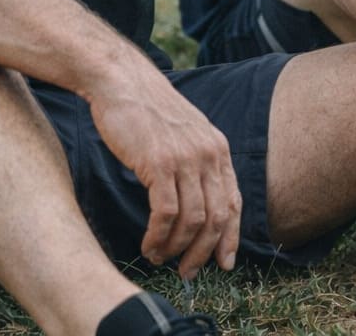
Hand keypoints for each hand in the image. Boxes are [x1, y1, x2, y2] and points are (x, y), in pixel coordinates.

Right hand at [88, 65, 241, 279]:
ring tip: (161, 259)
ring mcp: (186, 159)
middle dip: (203, 252)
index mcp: (218, 149)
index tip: (223, 263)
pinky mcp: (159, 164)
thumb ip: (198, 163)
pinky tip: (148, 245)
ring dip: (176, 248)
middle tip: (187, 272)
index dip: (230, 237)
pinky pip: (165, 214)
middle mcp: (209, 154)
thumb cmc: (148, 111)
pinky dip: (158, 237)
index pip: (234, 203)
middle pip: (217, 217)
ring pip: (192, 220)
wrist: (122, 82)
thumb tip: (201, 203)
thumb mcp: (186, 134)